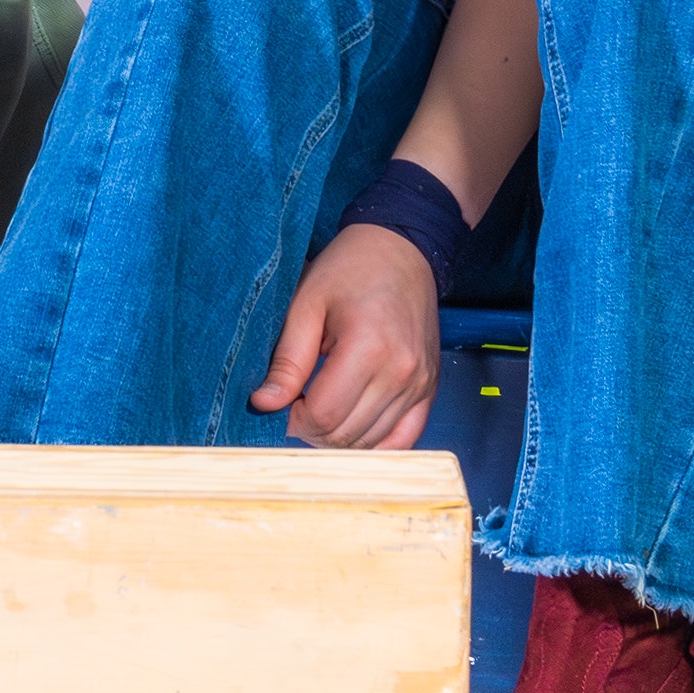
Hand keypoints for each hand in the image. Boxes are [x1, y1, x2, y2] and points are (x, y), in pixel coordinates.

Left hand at [252, 223, 442, 449]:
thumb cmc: (350, 268)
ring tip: (322, 407)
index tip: (279, 404)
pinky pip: (403, 440)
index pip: (324, 414)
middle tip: (296, 405)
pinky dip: (373, 443)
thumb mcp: (307, 303)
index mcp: (369, 346)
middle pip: (346, 435)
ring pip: (371, 443)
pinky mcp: (430, 389)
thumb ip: (287, 359)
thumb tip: (264, 404)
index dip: (293, 419)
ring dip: (339, 438)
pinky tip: (351, 426)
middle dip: (312, 430)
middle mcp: (401, 371)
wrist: (401, 248)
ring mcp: (421, 384)